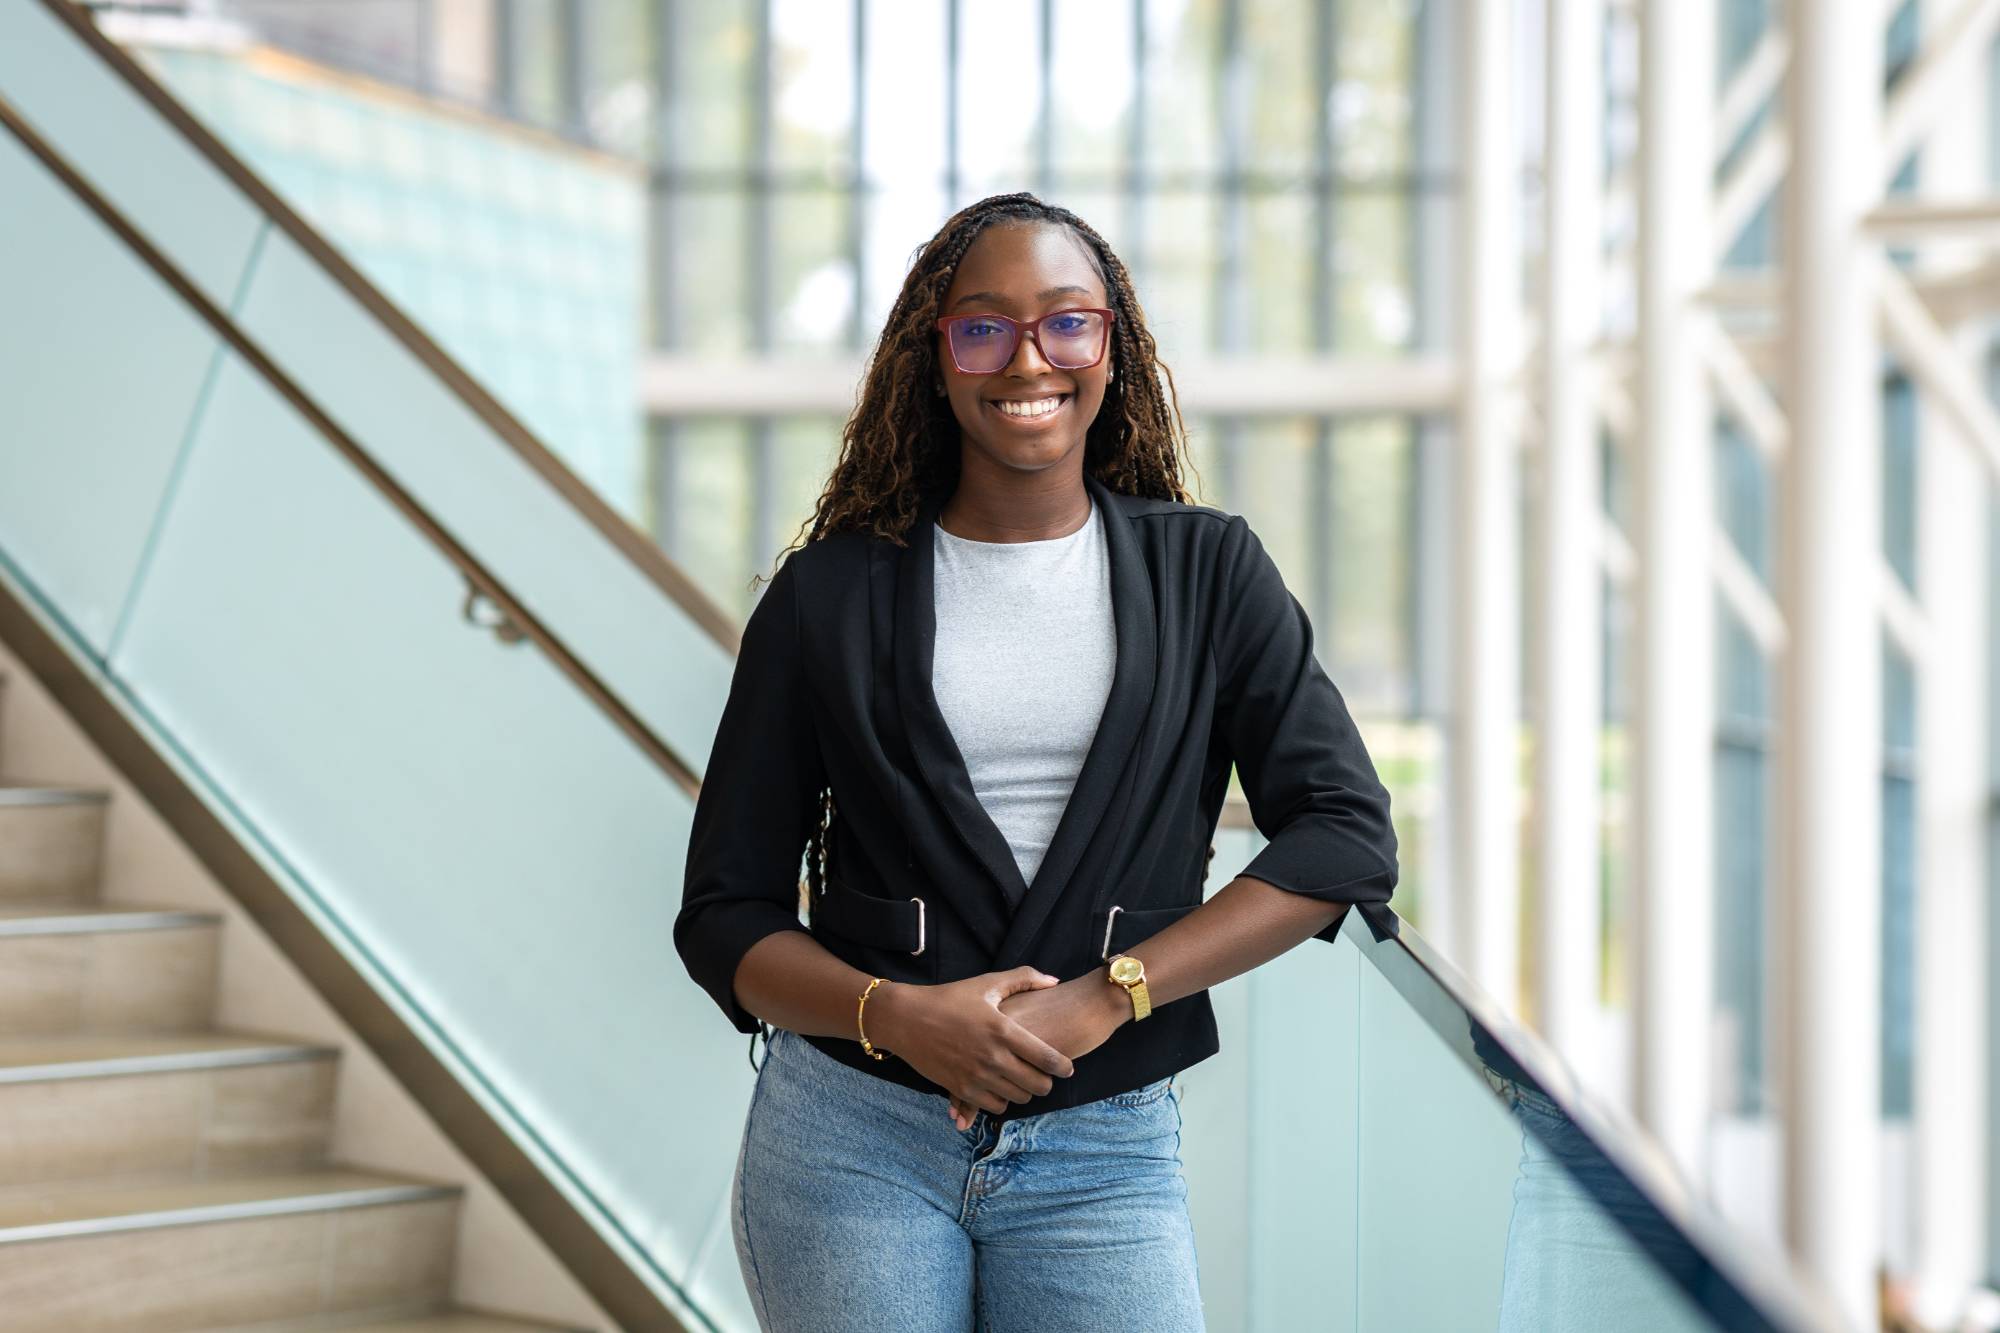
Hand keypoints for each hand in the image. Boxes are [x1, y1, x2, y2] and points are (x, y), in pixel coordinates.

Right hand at [867, 967, 1077, 1126]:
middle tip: (1045, 1076)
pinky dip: (1002, 1101)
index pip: (1047, 1058)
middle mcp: (993, 1057)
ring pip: (1017, 1098)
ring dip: (1024, 1092)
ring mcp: (976, 1076)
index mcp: (1003, 1030)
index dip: (1063, 1067)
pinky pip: (994, 1106)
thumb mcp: (986, 983)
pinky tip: (1001, 1088)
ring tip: (1022, 1081)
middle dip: (1046, 1083)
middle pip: (1037, 1085)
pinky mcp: (961, 1089)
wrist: (906, 1019)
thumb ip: (1024, 979)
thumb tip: (1054, 981)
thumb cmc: (949, 998)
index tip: (1067, 1068)